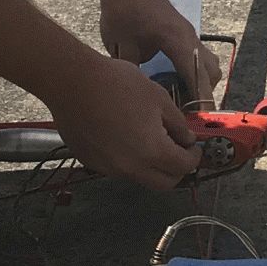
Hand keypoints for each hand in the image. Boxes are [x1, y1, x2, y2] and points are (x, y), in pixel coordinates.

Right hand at [51, 51, 200, 187]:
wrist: (72, 82)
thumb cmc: (117, 83)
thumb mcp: (158, 97)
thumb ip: (177, 123)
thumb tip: (186, 138)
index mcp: (152, 151)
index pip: (183, 167)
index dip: (193, 158)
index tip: (193, 148)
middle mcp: (130, 168)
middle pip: (164, 183)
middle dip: (176, 170)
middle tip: (178, 150)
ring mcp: (108, 168)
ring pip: (139, 177)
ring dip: (151, 165)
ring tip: (149, 138)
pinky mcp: (91, 162)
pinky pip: (117, 168)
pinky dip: (128, 159)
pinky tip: (123, 136)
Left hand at [100, 0, 221, 105]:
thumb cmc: (122, 10)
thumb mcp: (121, 46)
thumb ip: (134, 72)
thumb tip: (139, 96)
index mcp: (177, 41)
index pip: (197, 76)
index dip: (200, 101)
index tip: (199, 123)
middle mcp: (190, 37)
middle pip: (210, 72)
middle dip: (203, 95)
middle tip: (186, 115)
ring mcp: (189, 34)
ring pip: (208, 63)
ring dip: (200, 83)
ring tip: (181, 101)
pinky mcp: (184, 32)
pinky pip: (199, 57)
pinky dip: (193, 72)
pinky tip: (174, 82)